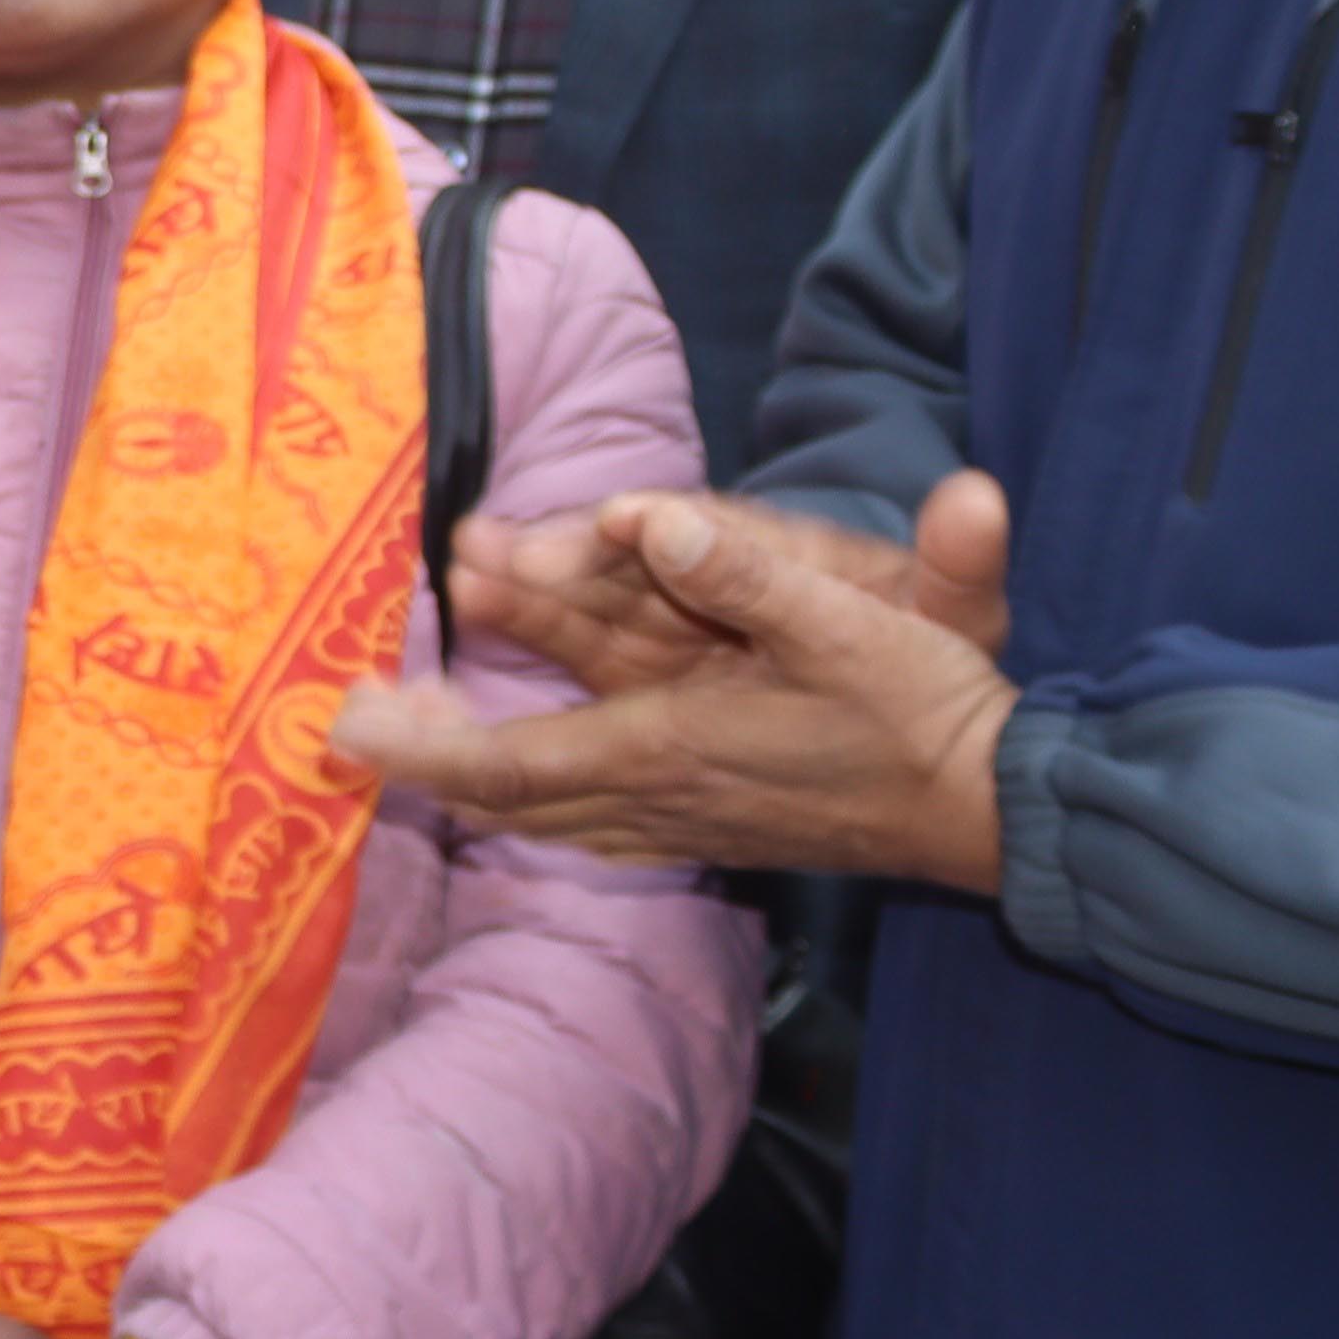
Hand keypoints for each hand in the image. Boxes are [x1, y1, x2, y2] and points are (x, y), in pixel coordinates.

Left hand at [340, 473, 1020, 889]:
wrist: (993, 805)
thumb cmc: (922, 713)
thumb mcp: (846, 622)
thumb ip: (746, 570)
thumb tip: (653, 516)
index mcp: (669, 750)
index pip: (510, 766)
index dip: (421, 748)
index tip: (345, 729)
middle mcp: (660, 796)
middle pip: (508, 788)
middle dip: (426, 748)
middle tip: (352, 714)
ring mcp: (685, 819)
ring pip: (547, 802)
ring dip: (478, 755)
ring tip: (419, 716)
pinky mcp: (713, 822)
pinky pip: (595, 819)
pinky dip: (540, 793)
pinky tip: (524, 781)